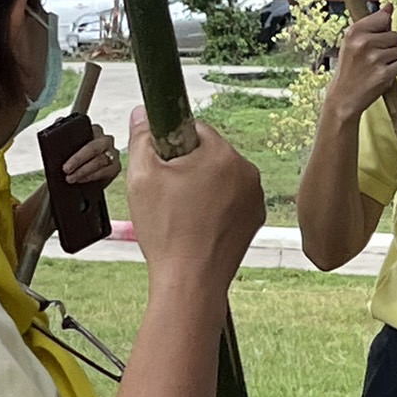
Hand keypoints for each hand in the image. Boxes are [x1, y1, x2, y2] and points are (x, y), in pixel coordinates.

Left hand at [63, 123, 120, 186]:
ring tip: (71, 178)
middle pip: (94, 147)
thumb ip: (61, 130)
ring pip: (101, 160)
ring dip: (84, 171)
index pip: (87, 134)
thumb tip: (58, 122)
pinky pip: (106, 171)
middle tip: (66, 170)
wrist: (80, 169)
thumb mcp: (66, 142)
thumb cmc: (73, 153)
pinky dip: (93, 176)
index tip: (65, 162)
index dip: (76, 149)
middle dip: (78, 159)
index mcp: (94, 129)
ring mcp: (112, 153)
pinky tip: (82, 179)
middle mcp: (105, 139)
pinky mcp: (115, 166)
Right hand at [127, 107, 264, 279]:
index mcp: (223, 155)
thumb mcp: (142, 177)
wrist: (190, 283)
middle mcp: (247, 172)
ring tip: (181, 214)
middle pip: (210, 153)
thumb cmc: (167, 232)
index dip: (171, 143)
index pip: (195, 128)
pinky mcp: (255, 220)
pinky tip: (196, 226)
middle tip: (167, 193)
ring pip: (221, 178)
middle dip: (187, 166)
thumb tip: (142, 113)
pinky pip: (231, 201)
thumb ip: (141, 138)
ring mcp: (255, 198)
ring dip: (202, 187)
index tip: (160, 164)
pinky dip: (215, 208)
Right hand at [324, 5, 396, 120]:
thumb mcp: (353, 42)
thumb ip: (372, 23)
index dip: (383, 30)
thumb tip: (389, 6)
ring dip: (394, 59)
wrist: (344, 97)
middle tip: (374, 58)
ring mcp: (374, 58)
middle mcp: (363, 42)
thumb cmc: (350, 68)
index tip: (375, 39)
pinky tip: (383, 74)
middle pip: (395, 35)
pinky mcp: (384, 74)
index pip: (383, 17)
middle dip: (390, 46)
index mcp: (354, 31)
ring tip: (378, 67)